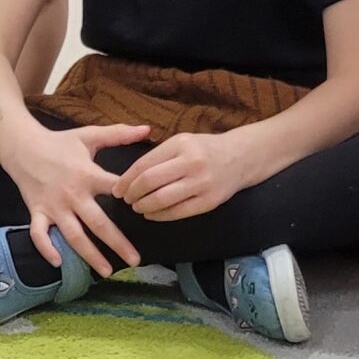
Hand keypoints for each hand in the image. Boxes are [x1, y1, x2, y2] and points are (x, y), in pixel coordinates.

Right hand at [0, 119, 149, 276]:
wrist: (23, 146)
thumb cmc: (60, 142)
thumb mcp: (90, 135)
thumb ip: (119, 134)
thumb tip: (148, 128)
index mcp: (88, 175)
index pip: (115, 189)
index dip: (131, 197)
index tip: (146, 209)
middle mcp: (72, 194)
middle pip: (98, 223)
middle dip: (117, 243)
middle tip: (135, 260)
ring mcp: (54, 206)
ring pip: (74, 235)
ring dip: (90, 255)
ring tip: (107, 271)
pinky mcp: (37, 212)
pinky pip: (39, 234)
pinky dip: (46, 249)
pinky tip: (58, 262)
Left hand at [118, 129, 250, 222]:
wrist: (241, 157)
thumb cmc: (204, 150)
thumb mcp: (182, 142)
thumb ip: (158, 156)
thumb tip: (128, 178)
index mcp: (181, 144)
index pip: (144, 164)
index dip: (126, 180)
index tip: (117, 190)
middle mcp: (192, 162)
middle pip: (150, 182)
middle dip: (132, 194)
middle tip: (126, 200)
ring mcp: (202, 183)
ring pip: (162, 199)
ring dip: (143, 206)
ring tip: (138, 207)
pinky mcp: (209, 201)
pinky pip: (177, 212)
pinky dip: (159, 215)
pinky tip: (152, 214)